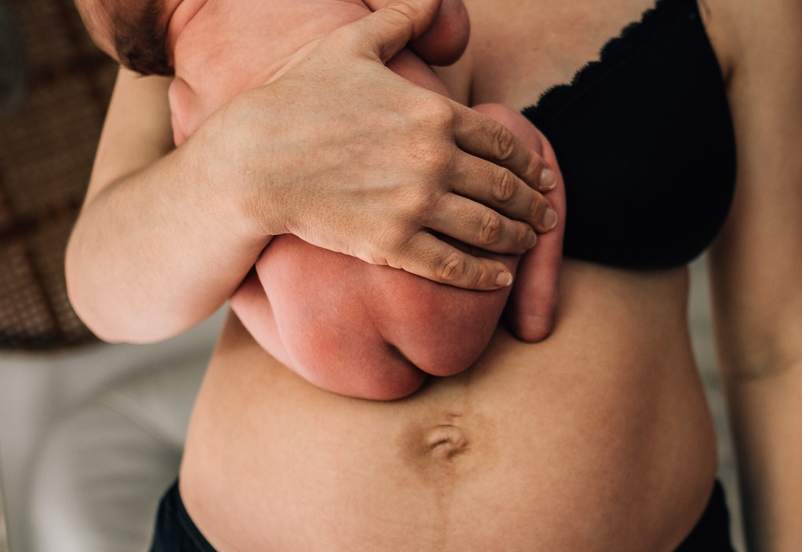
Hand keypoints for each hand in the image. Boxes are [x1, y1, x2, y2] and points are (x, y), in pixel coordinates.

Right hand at [206, 0, 558, 290]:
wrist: (252, 161)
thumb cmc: (298, 99)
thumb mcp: (350, 45)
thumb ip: (399, 20)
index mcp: (433, 113)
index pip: (503, 142)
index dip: (531, 163)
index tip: (545, 177)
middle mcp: (434, 159)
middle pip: (505, 188)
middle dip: (534, 204)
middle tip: (549, 216)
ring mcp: (415, 205)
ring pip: (488, 228)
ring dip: (519, 239)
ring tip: (530, 244)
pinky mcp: (392, 246)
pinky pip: (454, 266)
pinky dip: (485, 275)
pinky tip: (500, 277)